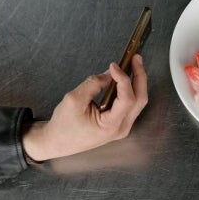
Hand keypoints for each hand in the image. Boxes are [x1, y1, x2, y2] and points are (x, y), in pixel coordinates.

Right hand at [22, 54, 147, 161]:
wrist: (58, 142)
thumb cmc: (64, 125)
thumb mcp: (74, 99)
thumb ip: (94, 84)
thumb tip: (109, 74)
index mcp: (110, 126)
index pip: (127, 99)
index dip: (123, 79)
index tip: (114, 65)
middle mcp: (121, 128)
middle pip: (140, 99)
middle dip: (139, 76)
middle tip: (135, 58)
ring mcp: (122, 127)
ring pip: (138, 102)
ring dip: (137, 81)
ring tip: (132, 64)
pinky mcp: (119, 123)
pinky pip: (131, 104)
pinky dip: (130, 89)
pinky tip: (125, 77)